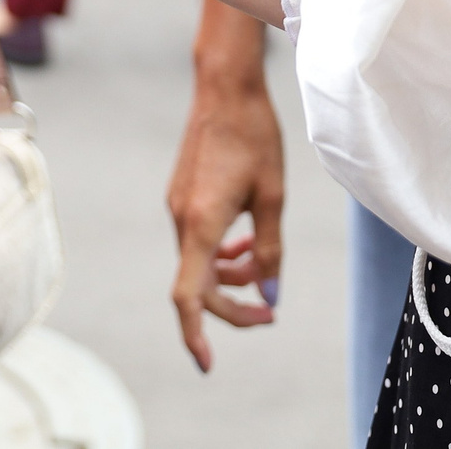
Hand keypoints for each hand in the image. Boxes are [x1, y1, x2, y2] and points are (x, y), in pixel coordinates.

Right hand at [168, 0, 283, 370]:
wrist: (224, 86)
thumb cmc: (254, 135)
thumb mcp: (273, 196)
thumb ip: (270, 250)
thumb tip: (268, 296)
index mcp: (201, 223)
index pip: (189, 296)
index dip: (196, 334)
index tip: (208, 364)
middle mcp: (181, 219)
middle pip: (199, 286)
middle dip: (234, 306)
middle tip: (271, 313)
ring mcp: (177, 206)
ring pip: (199, 262)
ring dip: (230, 276)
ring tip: (262, 268)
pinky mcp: (181, 195)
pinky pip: (197, 240)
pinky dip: (220, 253)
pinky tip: (243, 242)